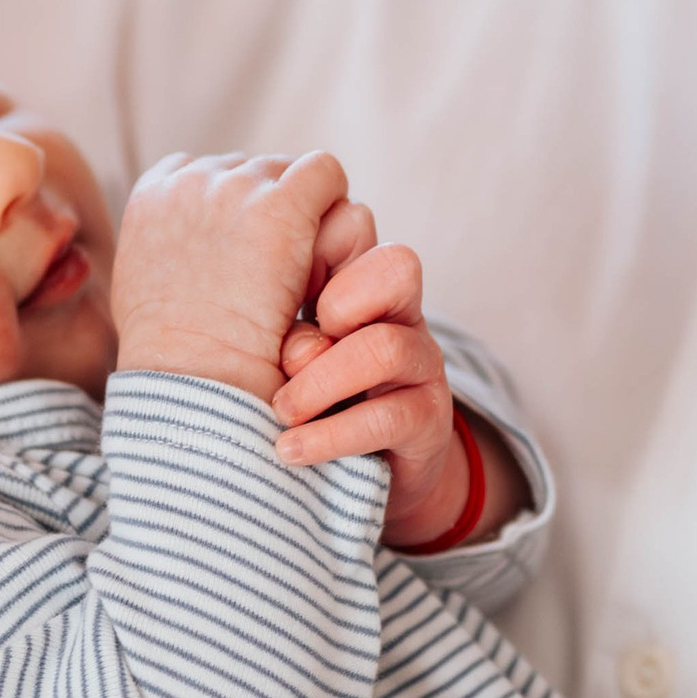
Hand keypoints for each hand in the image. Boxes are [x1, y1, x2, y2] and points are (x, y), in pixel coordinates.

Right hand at [110, 151, 348, 401]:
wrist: (194, 382)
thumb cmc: (175, 361)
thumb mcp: (142, 292)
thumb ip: (165, 252)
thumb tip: (190, 250)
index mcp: (153, 194)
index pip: (210, 173)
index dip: (241, 214)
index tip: (251, 259)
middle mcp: (191, 179)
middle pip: (258, 172)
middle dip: (279, 213)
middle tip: (287, 275)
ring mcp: (236, 186)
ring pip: (296, 174)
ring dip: (310, 219)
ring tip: (306, 278)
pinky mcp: (280, 205)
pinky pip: (326, 174)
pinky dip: (336, 212)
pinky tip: (329, 262)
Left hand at [268, 222, 524, 543]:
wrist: (359, 470)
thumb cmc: (309, 397)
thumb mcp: (285, 351)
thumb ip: (281, 325)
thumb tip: (294, 346)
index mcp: (359, 284)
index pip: (355, 227)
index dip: (315, 252)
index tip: (268, 301)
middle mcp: (399, 315)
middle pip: (398, 266)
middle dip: (341, 300)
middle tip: (288, 349)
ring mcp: (420, 364)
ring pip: (385, 348)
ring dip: (319, 383)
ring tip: (280, 411)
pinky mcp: (428, 418)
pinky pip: (387, 417)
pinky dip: (330, 436)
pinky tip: (291, 450)